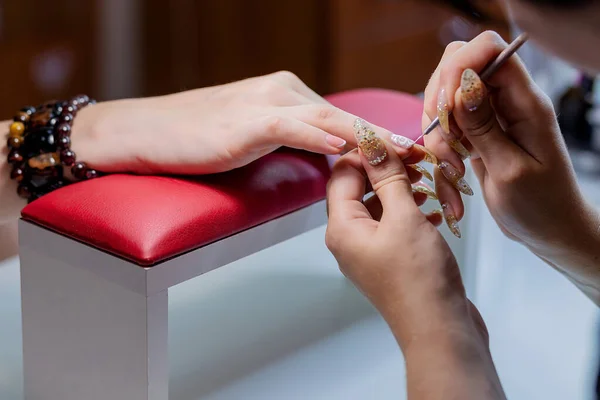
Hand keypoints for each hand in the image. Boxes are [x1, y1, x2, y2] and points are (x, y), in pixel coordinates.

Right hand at [71, 71, 389, 174]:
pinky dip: (318, 137)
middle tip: (425, 158)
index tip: (411, 160)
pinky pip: (290, 127)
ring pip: (327, 118)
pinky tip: (342, 148)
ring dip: (367, 138)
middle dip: (386, 139)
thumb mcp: (255, 139)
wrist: (147, 132)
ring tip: (401, 154)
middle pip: (345, 117)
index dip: (379, 140)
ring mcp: (264, 103)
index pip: (343, 120)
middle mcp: (283, 92)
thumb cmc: (198, 139)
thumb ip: (290, 142)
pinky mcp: (245, 121)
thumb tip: (322, 157)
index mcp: (288, 97)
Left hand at [325, 138, 482, 349]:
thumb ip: (387, 178)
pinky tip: (433, 209)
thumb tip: (372, 144)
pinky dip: (409, 212)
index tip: (397, 143)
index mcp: (341, 227)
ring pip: (378, 206)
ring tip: (427, 181)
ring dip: (400, 189)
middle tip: (417, 160)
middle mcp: (348, 238)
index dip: (366, 153)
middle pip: (358, 188)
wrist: (439, 330)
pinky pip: (392, 225)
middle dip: (385, 170)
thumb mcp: (403, 217)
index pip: (341, 173)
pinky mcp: (388, 261)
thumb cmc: (418, 275)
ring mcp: (368, 252)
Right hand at [423, 32, 599, 296]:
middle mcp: (508, 101)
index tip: (446, 108)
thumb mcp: (510, 169)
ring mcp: (492, 115)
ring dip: (437, 126)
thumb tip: (462, 87)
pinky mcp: (479, 132)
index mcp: (526, 103)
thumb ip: (484, 127)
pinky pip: (448, 120)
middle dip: (439, 99)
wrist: (549, 229)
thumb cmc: (539, 206)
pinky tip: (451, 166)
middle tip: (445, 139)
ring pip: (447, 94)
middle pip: (460, 65)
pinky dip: (440, 141)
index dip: (460, 68)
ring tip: (450, 162)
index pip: (489, 49)